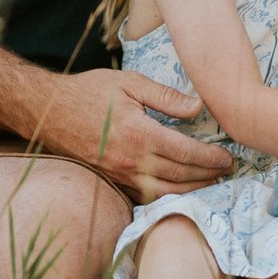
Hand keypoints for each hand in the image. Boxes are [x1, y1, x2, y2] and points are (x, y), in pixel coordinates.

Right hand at [38, 69, 233, 201]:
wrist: (50, 111)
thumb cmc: (90, 91)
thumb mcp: (130, 83)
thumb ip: (166, 96)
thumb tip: (198, 107)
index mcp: (139, 134)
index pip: (184, 152)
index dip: (209, 158)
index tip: (227, 158)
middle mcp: (131, 160)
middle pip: (179, 175)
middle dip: (207, 176)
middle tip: (227, 172)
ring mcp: (120, 174)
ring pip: (164, 191)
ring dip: (191, 190)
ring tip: (211, 183)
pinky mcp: (113, 180)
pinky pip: (145, 194)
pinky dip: (167, 195)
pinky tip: (180, 189)